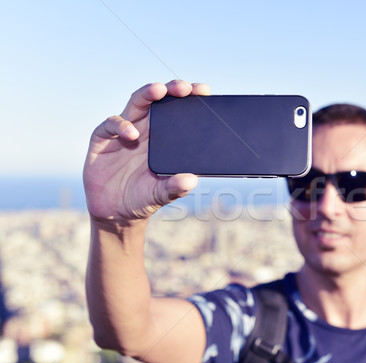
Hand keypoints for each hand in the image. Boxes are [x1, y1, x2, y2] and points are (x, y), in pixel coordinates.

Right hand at [83, 80, 209, 221]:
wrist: (115, 214)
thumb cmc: (143, 198)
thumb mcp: (162, 194)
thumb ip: (175, 187)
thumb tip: (191, 180)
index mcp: (164, 137)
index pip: (178, 111)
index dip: (189, 98)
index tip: (203, 90)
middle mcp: (145, 129)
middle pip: (158, 100)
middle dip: (171, 89)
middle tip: (184, 87)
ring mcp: (123, 131)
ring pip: (136, 103)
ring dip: (147, 94)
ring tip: (159, 91)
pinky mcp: (102, 139)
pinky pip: (111, 124)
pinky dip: (121, 125)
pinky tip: (132, 134)